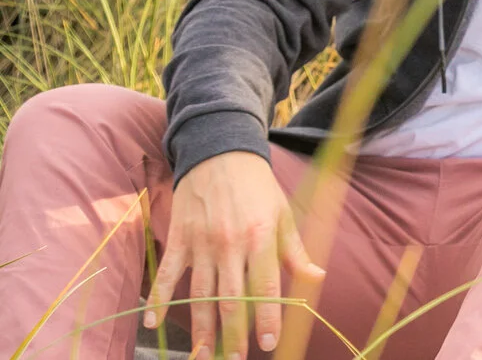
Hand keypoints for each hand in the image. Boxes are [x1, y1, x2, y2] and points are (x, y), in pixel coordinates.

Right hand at [145, 151, 323, 359]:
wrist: (220, 152)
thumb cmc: (258, 187)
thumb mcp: (283, 213)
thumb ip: (296, 251)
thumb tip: (318, 277)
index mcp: (260, 238)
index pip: (264, 287)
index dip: (267, 317)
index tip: (268, 344)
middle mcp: (230, 244)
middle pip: (230, 299)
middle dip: (233, 334)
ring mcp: (201, 244)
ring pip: (199, 295)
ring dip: (200, 329)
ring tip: (202, 356)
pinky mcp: (179, 239)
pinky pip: (167, 274)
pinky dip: (159, 299)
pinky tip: (154, 322)